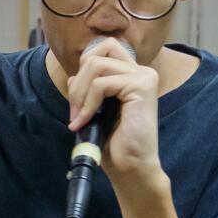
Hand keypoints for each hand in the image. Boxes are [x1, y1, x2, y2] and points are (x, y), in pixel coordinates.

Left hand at [67, 37, 162, 179]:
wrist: (131, 168)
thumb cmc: (115, 144)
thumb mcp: (95, 110)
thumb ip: (88, 89)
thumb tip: (74, 75)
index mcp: (132, 75)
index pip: (103, 49)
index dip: (83, 69)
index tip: (77, 101)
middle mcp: (141, 71)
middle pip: (99, 49)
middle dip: (78, 78)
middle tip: (74, 108)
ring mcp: (144, 77)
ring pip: (95, 65)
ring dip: (79, 92)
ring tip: (78, 118)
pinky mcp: (142, 86)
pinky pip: (101, 84)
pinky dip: (87, 103)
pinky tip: (85, 122)